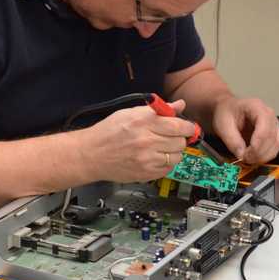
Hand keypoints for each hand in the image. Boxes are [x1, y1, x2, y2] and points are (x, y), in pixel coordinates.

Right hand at [81, 100, 196, 182]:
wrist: (91, 154)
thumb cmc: (108, 132)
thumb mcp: (130, 113)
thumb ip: (158, 109)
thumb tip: (178, 105)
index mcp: (143, 122)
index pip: (178, 125)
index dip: (187, 126)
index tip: (188, 127)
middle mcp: (146, 141)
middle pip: (180, 141)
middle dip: (180, 138)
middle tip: (172, 136)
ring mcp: (147, 159)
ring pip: (177, 156)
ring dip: (174, 151)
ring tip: (162, 147)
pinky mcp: (146, 174)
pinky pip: (168, 169)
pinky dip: (166, 163)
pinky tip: (156, 157)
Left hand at [212, 97, 278, 163]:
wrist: (227, 108)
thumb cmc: (226, 111)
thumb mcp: (223, 125)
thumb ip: (232, 140)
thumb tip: (241, 155)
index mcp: (257, 107)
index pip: (264, 130)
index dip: (256, 146)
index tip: (245, 155)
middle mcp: (269, 115)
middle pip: (272, 139)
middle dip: (259, 153)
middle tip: (245, 159)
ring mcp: (273, 124)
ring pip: (276, 145)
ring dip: (263, 156)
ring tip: (248, 158)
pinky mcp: (273, 134)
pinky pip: (275, 148)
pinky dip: (265, 155)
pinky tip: (253, 156)